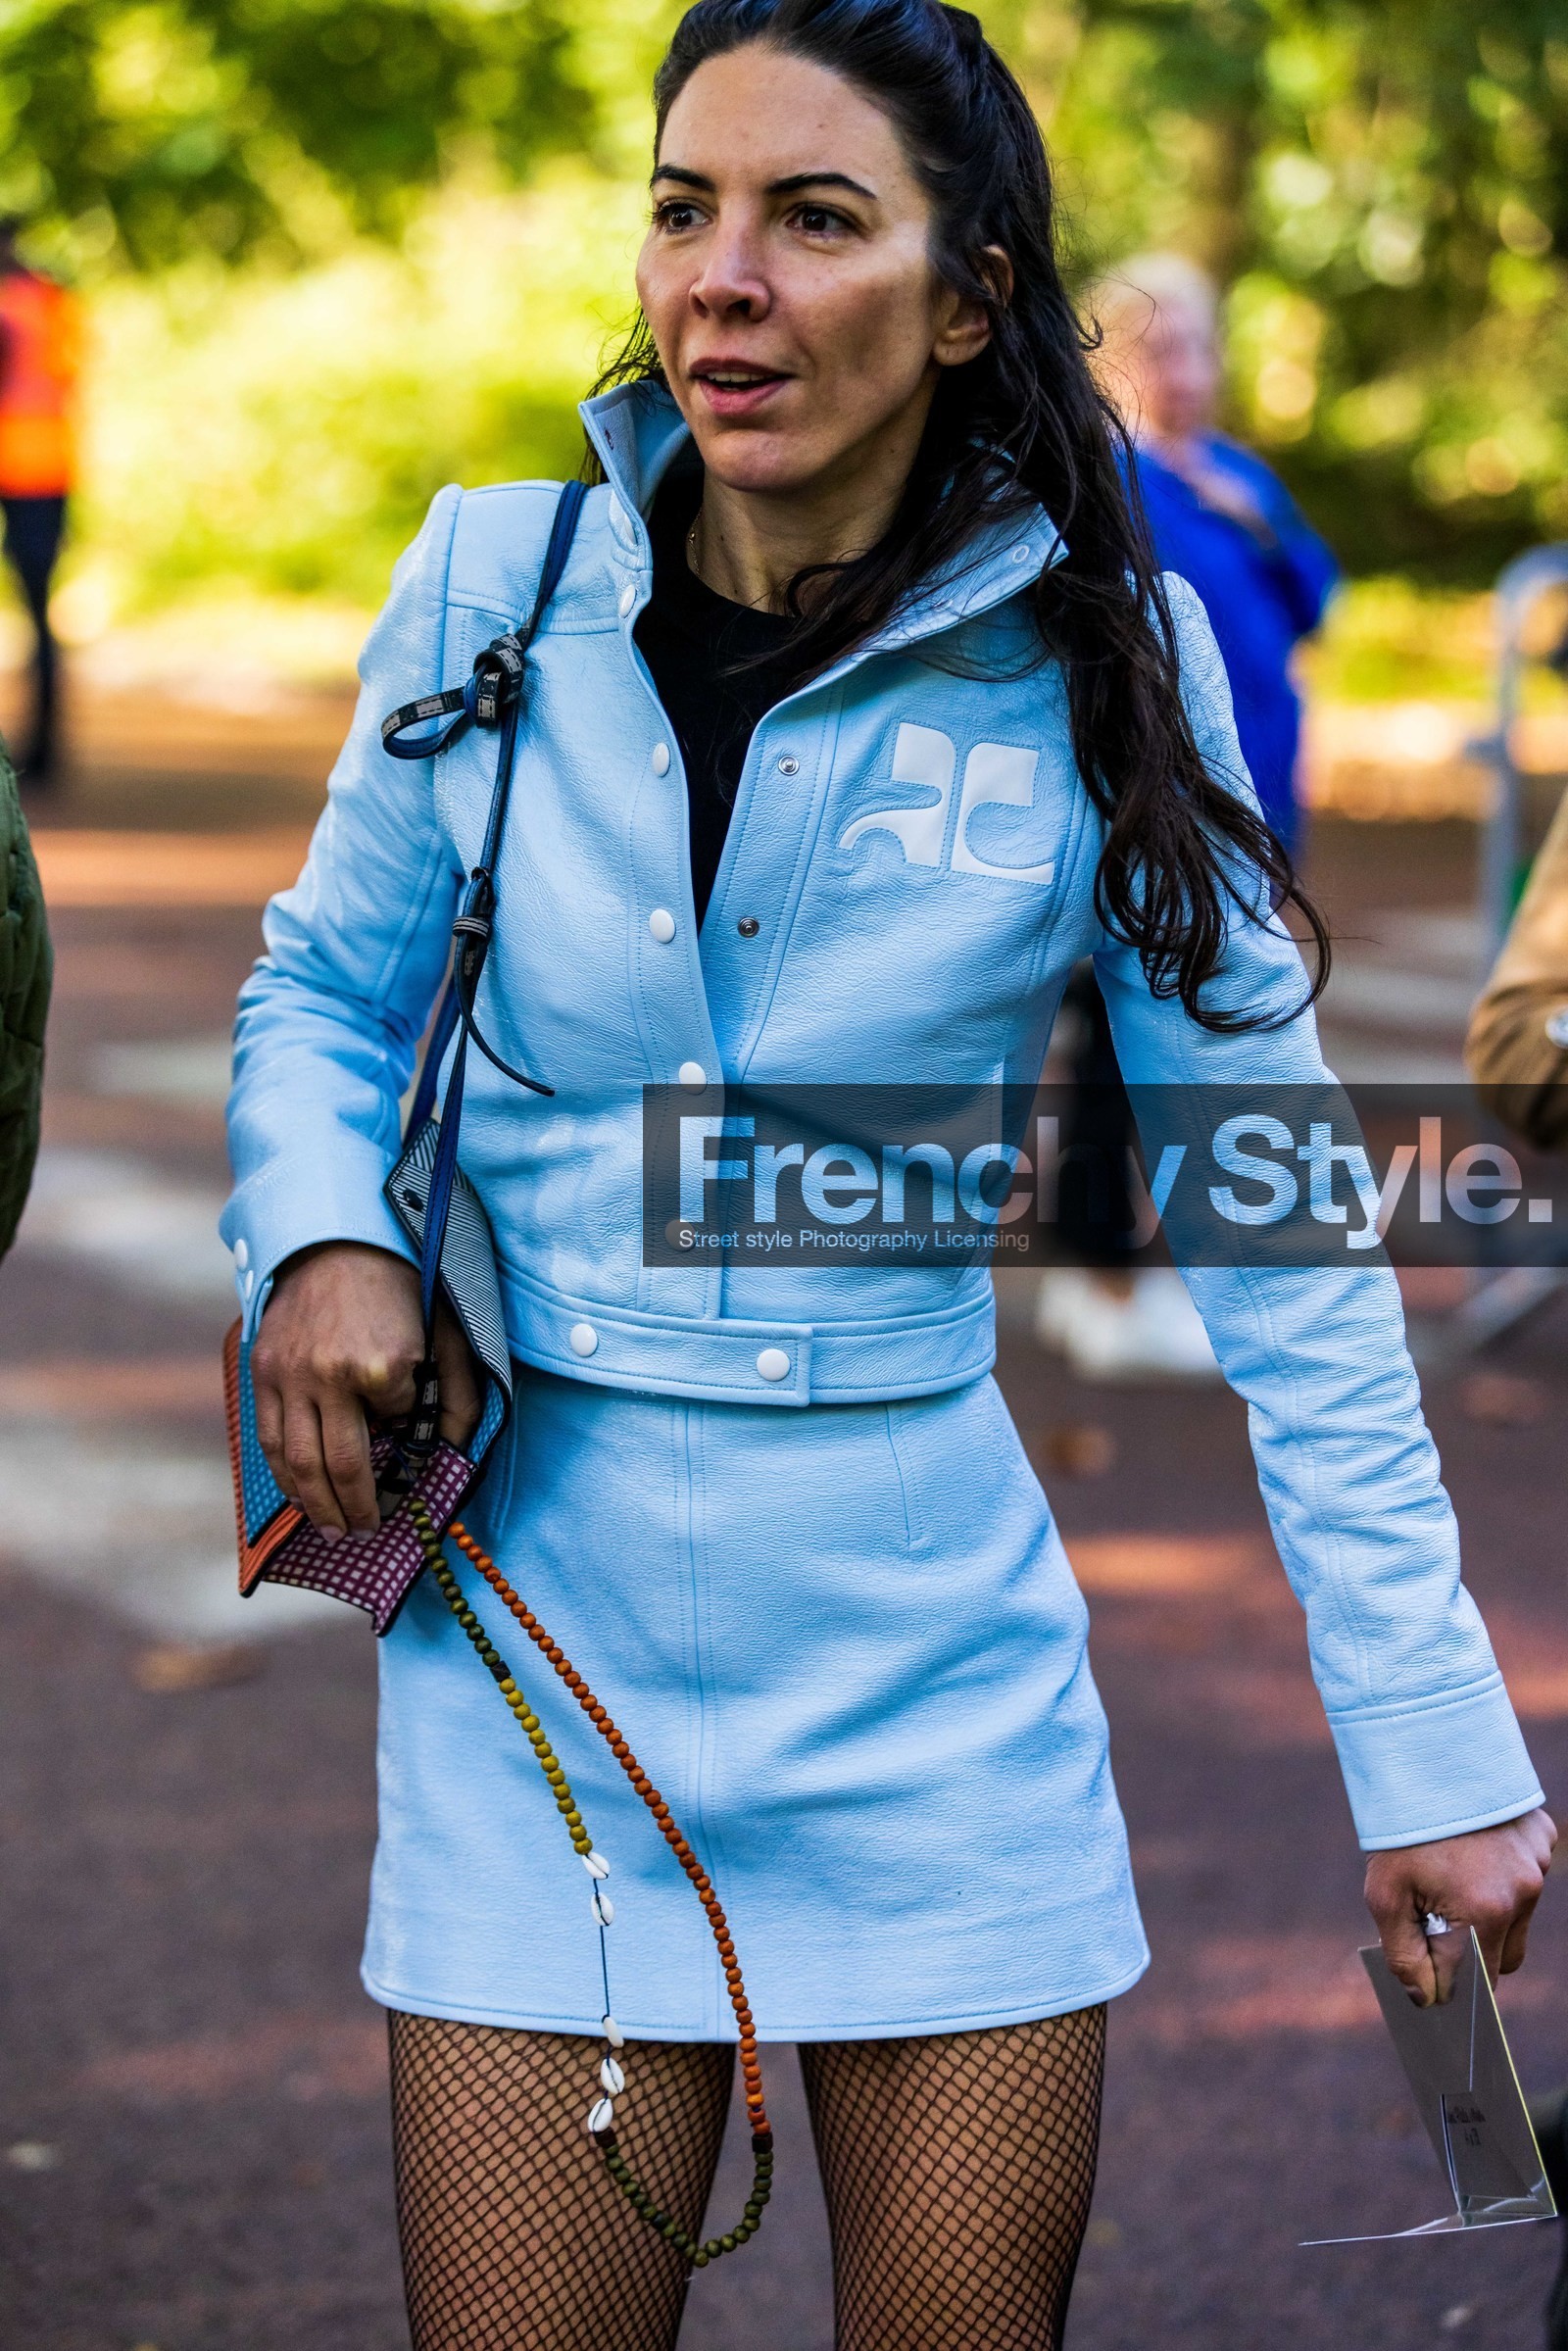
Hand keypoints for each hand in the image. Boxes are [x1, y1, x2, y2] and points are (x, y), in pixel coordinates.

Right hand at [251, 1241, 482, 1540]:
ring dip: (314, 1505)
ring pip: (297, 1461)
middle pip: (341, 1465)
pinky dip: (283, 1474)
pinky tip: (298, 1494)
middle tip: (366, 1533)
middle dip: (356, 1509)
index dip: (408, 1431)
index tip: (410, 1434)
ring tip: (331, 1529)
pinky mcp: (261, 1370)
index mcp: (379, 1366)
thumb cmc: (399, 1283)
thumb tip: (454, 1451)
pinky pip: (267, 1437)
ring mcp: (289, 1375)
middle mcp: (329, 1377)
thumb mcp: (447, 1331)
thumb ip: (458, 1393)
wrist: (335, 1237)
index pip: (399, 1423)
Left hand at [1365, 1807, 1556, 2004]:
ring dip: (1487, 1913)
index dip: (1447, 1984)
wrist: (1423, 1752)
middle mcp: (1522, 1894)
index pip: (1476, 1985)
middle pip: (1502, 1959)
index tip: (1426, 1976)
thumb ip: (1405, 1956)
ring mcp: (1538, 1865)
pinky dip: (1501, 1874)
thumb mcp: (1385, 1895)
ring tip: (1449, 1877)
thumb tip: (1426, 1999)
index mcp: (1484, 1914)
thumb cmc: (1399, 1829)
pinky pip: (1525, 1877)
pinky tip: (1472, 1848)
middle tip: (1431, 1918)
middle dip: (1468, 1953)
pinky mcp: (1543, 1839)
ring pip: (1516, 1919)